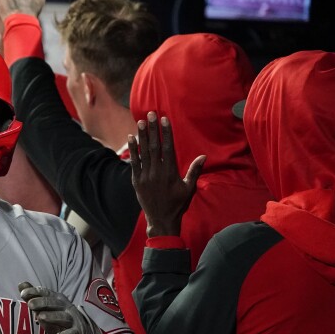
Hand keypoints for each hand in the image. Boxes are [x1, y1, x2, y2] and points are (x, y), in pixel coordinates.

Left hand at [19, 281, 103, 333]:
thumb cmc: (59, 318)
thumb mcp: (46, 307)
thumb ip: (34, 296)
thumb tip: (21, 284)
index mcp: (57, 299)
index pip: (46, 293)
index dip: (35, 292)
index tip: (23, 293)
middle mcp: (65, 307)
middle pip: (54, 303)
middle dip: (42, 303)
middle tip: (30, 304)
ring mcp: (72, 320)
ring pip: (63, 317)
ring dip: (52, 316)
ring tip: (40, 317)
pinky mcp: (76, 333)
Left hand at [128, 112, 205, 236]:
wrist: (161, 220)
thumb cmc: (177, 204)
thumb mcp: (189, 188)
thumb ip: (194, 171)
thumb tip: (203, 156)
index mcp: (170, 172)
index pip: (168, 147)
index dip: (166, 132)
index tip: (164, 119)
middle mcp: (156, 172)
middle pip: (154, 146)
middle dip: (152, 129)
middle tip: (151, 114)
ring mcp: (145, 176)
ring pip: (143, 152)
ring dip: (142, 135)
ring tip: (140, 121)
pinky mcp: (136, 180)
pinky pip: (134, 162)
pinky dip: (132, 149)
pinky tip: (131, 138)